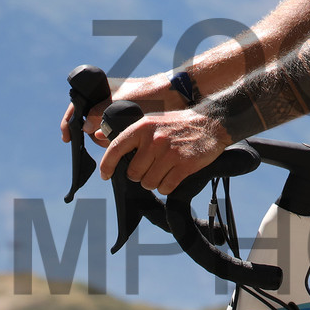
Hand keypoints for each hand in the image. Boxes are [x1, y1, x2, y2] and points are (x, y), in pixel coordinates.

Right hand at [59, 73, 186, 144]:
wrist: (175, 94)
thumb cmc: (149, 93)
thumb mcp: (122, 104)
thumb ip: (101, 114)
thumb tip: (85, 128)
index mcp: (102, 89)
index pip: (77, 105)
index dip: (69, 122)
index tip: (67, 138)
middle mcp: (107, 99)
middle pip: (89, 123)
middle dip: (93, 135)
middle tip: (101, 141)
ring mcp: (117, 110)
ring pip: (101, 130)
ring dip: (104, 139)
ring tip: (114, 142)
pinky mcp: (127, 118)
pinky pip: (114, 132)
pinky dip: (114, 139)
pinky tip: (121, 144)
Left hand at [99, 108, 231, 194]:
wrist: (211, 122)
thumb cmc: (178, 125)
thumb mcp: (152, 121)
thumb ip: (128, 132)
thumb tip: (98, 135)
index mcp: (143, 127)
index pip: (116, 148)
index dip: (107, 165)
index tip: (105, 175)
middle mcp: (154, 140)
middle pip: (133, 173)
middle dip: (140, 175)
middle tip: (152, 167)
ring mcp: (169, 153)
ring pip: (148, 183)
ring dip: (154, 182)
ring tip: (164, 170)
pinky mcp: (184, 165)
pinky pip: (165, 187)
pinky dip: (167, 186)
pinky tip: (173, 175)